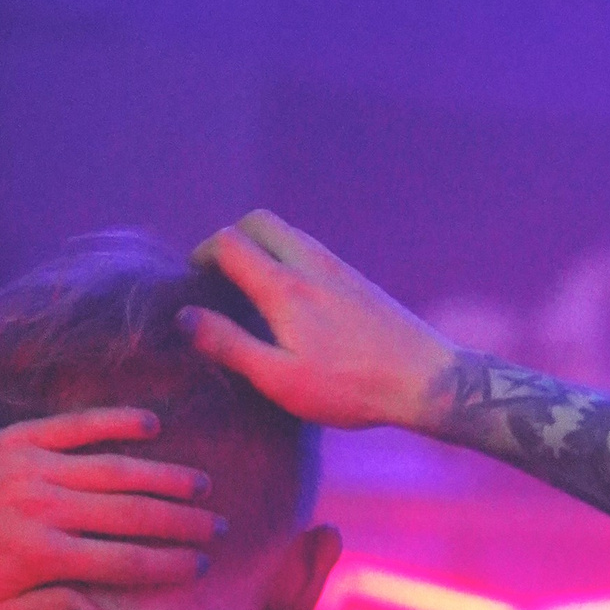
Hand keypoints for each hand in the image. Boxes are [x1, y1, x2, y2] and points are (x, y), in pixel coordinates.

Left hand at [0, 410, 221, 609]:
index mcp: (42, 556)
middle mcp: (44, 508)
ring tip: (200, 485)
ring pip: (114, 470)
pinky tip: (151, 423)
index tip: (200, 566)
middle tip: (218, 528)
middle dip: (181, 522)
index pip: (123, 562)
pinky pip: (76, 425)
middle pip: (131, 515)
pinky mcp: (17, 437)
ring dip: (163, 477)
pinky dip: (115, 421)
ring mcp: (32, 467)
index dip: (167, 565)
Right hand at [184, 213, 453, 431]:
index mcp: (284, 287)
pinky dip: (287, 256)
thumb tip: (184, 317)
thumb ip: (230, 345)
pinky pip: (310, 249)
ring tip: (251, 286)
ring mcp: (337, 266)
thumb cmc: (350, 388)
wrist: (425, 379)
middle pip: (258, 221)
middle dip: (231, 238)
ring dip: (260, 245)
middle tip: (219, 274)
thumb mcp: (280, 379)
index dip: (202, 255)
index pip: (229, 243)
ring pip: (287, 232)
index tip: (192, 281)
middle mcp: (309, 264)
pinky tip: (292, 298)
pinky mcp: (356, 278)